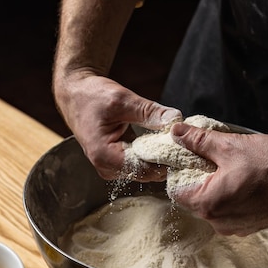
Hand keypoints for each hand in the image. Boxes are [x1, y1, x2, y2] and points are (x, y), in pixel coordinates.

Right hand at [55, 72, 181, 179]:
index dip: (167, 161)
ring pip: (144, 170)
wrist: (76, 94)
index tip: (188, 151)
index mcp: (104, 155)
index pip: (144, 169)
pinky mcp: (116, 162)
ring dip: (161, 159)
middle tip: (191, 148)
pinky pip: (139, 164)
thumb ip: (149, 112)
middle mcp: (106, 167)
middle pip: (145, 173)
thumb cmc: (92, 96)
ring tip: (181, 145)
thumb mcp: (122, 100)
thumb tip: (176, 119)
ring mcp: (110, 167)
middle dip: (167, 161)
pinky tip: (167, 145)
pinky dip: (153, 155)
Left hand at [169, 122, 267, 234]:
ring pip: (213, 204)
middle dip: (199, 177)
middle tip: (214, 157)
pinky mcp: (250, 227)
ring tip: (233, 167)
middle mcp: (219, 223)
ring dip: (216, 187)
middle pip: (194, 198)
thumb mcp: (231, 146)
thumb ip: (199, 141)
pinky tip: (246, 179)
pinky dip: (231, 196)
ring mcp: (235, 228)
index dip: (181, 170)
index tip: (191, 156)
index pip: (177, 190)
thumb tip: (177, 133)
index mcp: (208, 205)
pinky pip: (230, 211)